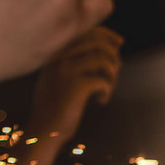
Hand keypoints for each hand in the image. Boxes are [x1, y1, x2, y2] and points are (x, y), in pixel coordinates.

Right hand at [29, 27, 122, 143]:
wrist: (44, 131)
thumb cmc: (57, 107)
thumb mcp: (62, 78)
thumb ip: (78, 62)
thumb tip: (111, 50)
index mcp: (56, 53)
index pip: (86, 32)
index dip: (107, 35)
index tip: (119, 43)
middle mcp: (59, 58)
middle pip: (98, 43)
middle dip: (113, 55)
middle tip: (115, 71)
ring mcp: (66, 71)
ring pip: (103, 60)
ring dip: (112, 75)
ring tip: (107, 89)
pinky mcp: (75, 87)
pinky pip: (103, 80)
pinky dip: (107, 90)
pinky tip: (101, 101)